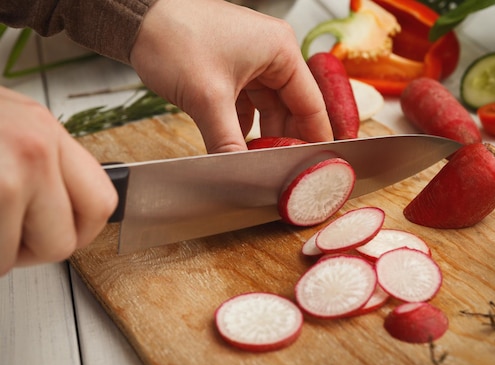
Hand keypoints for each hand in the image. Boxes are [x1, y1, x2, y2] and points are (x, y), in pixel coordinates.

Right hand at [0, 86, 117, 274]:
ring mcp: (10, 173)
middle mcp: (36, 149)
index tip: (62, 235)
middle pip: (66, 241)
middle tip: (7, 238)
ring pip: (17, 255)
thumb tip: (57, 203)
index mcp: (46, 131)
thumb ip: (40, 160)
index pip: (102, 201)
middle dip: (32, 251)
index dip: (82, 232)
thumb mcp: (5, 124)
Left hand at [129, 0, 332, 152]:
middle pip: (291, 109)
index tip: (315, 165)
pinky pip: (247, 105)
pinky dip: (243, 126)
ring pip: (268, 109)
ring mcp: (252, 62)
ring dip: (262, 135)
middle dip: (284, 140)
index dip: (313, 138)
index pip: (311, 104)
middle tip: (281, 170)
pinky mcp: (232, 69)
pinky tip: (237, 146)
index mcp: (281, 50)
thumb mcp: (207, 98)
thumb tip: (240, 173)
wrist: (136, 19)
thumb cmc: (174, 37)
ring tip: (258, 162)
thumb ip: (227, 142)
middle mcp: (271, 54)